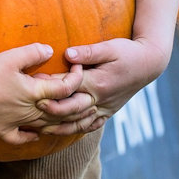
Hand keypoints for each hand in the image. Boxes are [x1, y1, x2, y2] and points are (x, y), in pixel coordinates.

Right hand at [0, 43, 83, 146]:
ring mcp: (18, 123)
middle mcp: (30, 111)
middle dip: (78, 105)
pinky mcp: (4, 130)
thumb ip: (33, 52)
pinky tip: (35, 133)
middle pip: (61, 112)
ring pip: (46, 128)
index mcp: (34, 92)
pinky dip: (31, 136)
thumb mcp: (12, 56)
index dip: (76, 77)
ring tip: (73, 120)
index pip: (64, 88)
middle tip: (89, 98)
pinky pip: (22, 137)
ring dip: (63, 124)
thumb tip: (51, 50)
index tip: (79, 67)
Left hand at [37, 37, 168, 134]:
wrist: (148, 64)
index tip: (32, 83)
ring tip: (40, 127)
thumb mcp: (108, 47)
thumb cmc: (126, 52)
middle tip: (30, 108)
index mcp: (97, 82)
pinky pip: (90, 126)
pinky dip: (75, 130)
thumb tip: (67, 53)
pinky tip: (63, 131)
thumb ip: (87, 52)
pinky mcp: (108, 112)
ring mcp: (104, 108)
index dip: (50, 86)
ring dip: (59, 126)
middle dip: (49, 110)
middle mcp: (99, 99)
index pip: (68, 87)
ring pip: (78, 123)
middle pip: (69, 109)